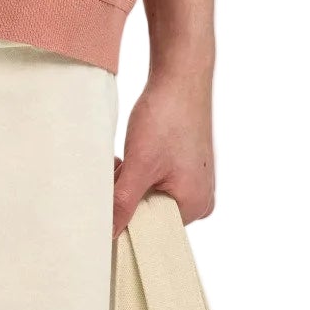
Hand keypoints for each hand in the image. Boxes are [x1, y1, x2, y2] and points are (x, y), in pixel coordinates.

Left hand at [111, 66, 215, 239]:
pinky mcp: (188, 161)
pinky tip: (131, 150)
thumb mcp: (139, 165)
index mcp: (195, 206)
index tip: (109, 198)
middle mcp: (201, 196)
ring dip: (131, 177)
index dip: (127, 214)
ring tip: (122, 157)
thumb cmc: (167, 118)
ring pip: (152, 190)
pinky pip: (159, 176)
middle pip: (151, 209)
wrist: (180, 75)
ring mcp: (196, 178)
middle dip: (127, 192)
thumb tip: (109, 234)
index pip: (153, 227)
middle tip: (115, 169)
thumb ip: (123, 203)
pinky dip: (141, 167)